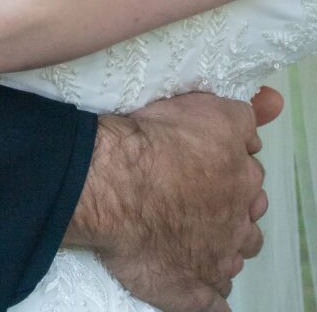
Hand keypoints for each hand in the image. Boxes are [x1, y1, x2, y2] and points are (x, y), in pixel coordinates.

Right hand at [65, 91, 277, 311]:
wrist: (117, 186)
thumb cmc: (154, 141)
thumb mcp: (204, 108)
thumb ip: (243, 113)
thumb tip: (278, 103)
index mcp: (242, 174)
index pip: (250, 167)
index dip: (229, 163)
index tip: (206, 159)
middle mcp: (238, 216)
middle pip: (249, 211)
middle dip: (234, 203)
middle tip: (198, 192)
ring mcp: (219, 256)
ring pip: (238, 252)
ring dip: (227, 244)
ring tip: (197, 234)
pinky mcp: (195, 290)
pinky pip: (215, 300)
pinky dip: (211, 293)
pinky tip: (200, 285)